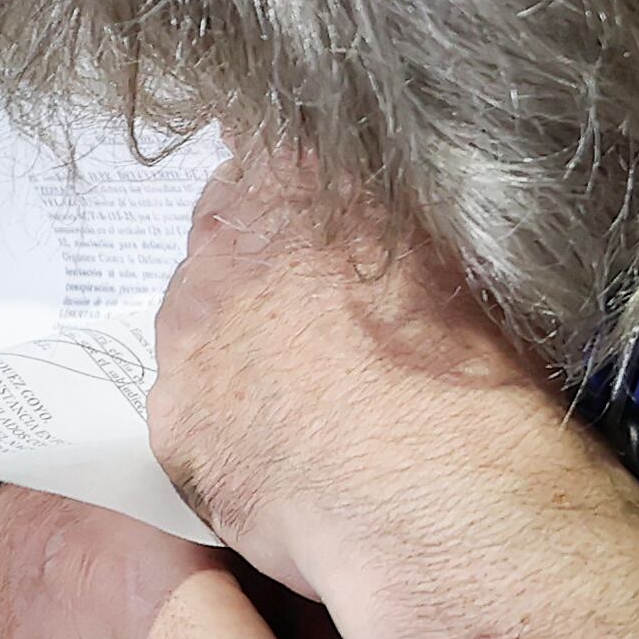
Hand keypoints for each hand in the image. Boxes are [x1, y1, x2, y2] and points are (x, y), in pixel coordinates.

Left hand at [146, 156, 533, 592]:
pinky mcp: (172, 420)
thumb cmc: (467, 366)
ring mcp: (188, 332)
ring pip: (194, 329)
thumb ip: (396, 221)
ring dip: (232, 350)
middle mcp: (225, 244)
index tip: (312, 239)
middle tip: (312, 330)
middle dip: (254, 277)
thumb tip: (391, 230)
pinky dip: (222, 430)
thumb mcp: (454, 253)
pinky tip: (278, 456)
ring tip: (301, 401)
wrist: (429, 480)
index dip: (289, 204)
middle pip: (219, 242)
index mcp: (298, 181)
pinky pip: (187, 416)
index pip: (263, 157)